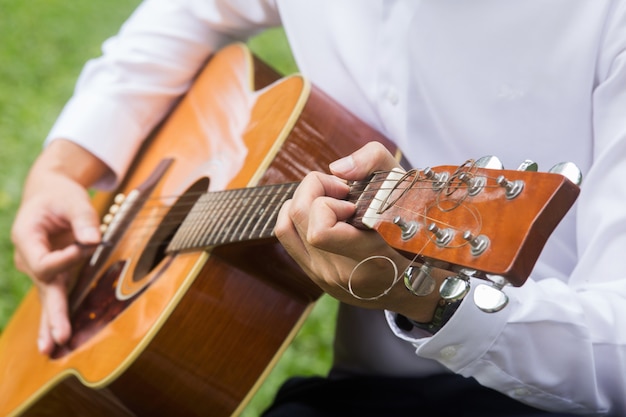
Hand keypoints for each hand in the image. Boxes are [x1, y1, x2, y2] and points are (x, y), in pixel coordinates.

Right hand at [11, 140, 108, 353]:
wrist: (49, 194)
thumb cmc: (59, 195)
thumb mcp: (71, 198)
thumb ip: (83, 218)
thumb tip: (93, 240)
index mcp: (27, 238)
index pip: (45, 261)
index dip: (66, 258)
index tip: (88, 244)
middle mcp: (29, 258)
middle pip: (43, 289)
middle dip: (54, 313)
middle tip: (61, 337)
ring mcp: (40, 268)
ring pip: (48, 298)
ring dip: (52, 323)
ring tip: (52, 349)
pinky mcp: (54, 273)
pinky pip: (55, 296)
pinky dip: (55, 318)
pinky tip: (54, 342)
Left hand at [275, 142, 441, 321]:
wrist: (415, 286)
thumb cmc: (417, 231)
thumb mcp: (407, 188)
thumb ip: (374, 162)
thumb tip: (336, 168)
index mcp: (369, 257)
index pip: (320, 231)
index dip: (328, 203)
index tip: (350, 197)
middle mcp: (341, 272)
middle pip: (298, 218)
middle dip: (314, 189)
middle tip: (340, 190)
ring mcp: (324, 277)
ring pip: (285, 225)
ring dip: (303, 201)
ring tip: (330, 200)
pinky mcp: (314, 277)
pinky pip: (286, 237)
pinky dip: (297, 215)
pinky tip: (321, 212)